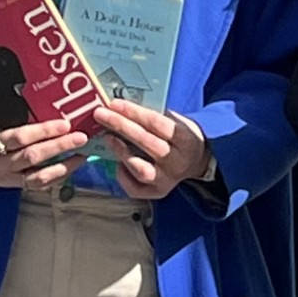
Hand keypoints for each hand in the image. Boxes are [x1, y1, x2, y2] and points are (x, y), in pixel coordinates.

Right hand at [0, 111, 88, 189]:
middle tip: (80, 137)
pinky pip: (38, 185)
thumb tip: (48, 107)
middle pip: (31, 157)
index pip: (18, 137)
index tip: (64, 124)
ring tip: (81, 154)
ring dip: (63, 166)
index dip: (42, 131)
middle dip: (59, 147)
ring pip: (37, 177)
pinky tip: (70, 166)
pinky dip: (56, 176)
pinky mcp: (13, 187)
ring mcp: (5, 178)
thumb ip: (15, 117)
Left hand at [94, 100, 211, 199]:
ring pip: (141, 170)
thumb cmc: (180, 135)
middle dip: (121, 126)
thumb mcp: (176, 120)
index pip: (157, 124)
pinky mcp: (158, 192)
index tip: (114, 103)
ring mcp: (167, 180)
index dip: (134, 113)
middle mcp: (177, 162)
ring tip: (107, 136)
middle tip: (101, 115)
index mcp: (184, 139)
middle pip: (146, 143)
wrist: (197, 160)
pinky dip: (123, 176)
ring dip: (121, 151)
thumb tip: (122, 106)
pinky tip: (117, 163)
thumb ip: (154, 115)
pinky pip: (136, 189)